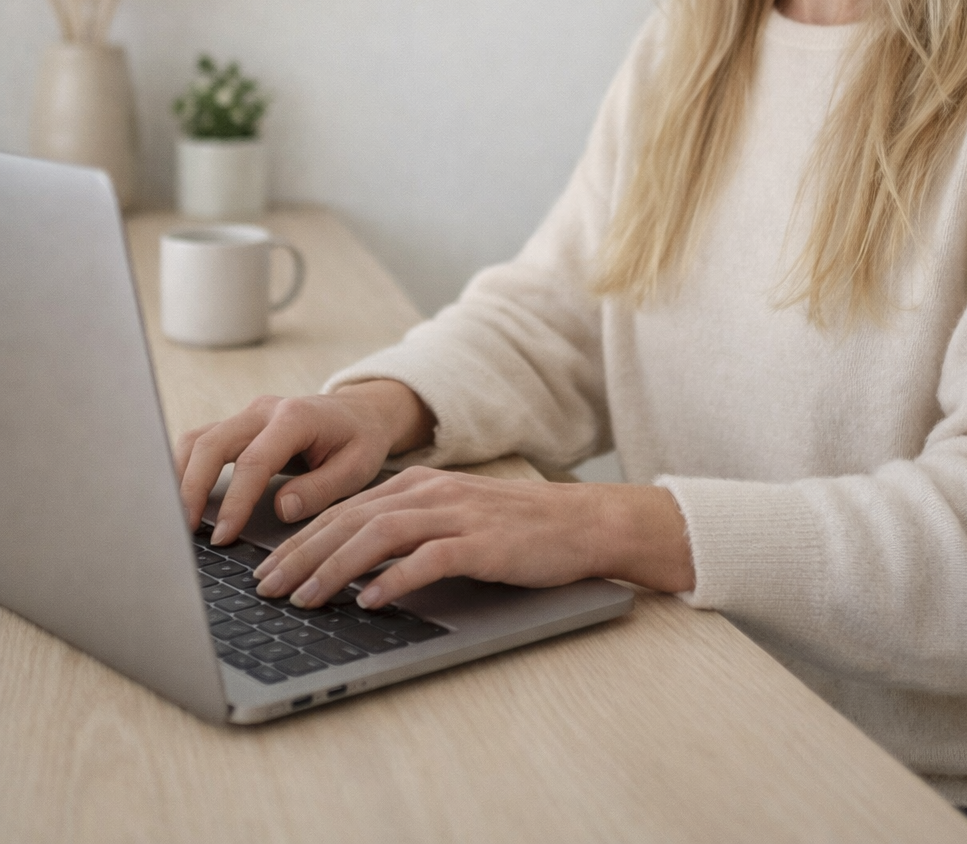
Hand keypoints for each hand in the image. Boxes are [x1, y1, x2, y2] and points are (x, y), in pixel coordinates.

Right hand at [174, 380, 434, 541]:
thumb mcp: (357, 467)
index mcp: (295, 418)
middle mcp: (264, 410)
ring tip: (176, 519)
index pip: (254, 461)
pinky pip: (201, 442)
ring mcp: (247, 415)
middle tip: (183, 530)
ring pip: (198, 439)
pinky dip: (185, 468)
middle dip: (191, 488)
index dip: (235, 501)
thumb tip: (281, 509)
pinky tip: (182, 499)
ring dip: (180, 477)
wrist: (362, 411)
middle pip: (212, 444)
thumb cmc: (360, 440)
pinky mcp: (238, 425)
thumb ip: (320, 489)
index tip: (223, 536)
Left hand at [250, 466, 695, 607]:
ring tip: (305, 600)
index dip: (298, 541)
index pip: (342, 511)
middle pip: (349, 520)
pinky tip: (371, 601)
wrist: (581, 522)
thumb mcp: (451, 519)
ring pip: (378, 535)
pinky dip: (396, 578)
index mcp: (416, 485)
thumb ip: (406, 533)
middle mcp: (429, 492)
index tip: (266, 572)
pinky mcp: (482, 541)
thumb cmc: (514, 530)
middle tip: (267, 590)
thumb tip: (353, 569)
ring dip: (335, 569)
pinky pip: (429, 558)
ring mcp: (456, 514)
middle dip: (300, 556)